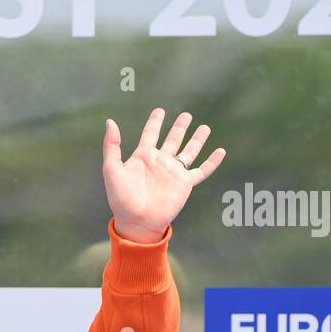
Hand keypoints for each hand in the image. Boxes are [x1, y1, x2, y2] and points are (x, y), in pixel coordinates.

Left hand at [102, 108, 225, 243]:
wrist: (137, 221)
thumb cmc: (121, 198)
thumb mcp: (112, 169)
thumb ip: (112, 145)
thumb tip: (109, 121)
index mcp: (143, 157)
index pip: (150, 134)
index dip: (155, 122)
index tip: (160, 111)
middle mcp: (160, 162)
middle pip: (172, 140)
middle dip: (179, 127)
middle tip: (186, 115)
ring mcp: (173, 172)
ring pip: (189, 151)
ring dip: (196, 140)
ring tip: (204, 127)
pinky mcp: (185, 183)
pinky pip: (202, 170)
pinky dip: (212, 162)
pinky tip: (221, 151)